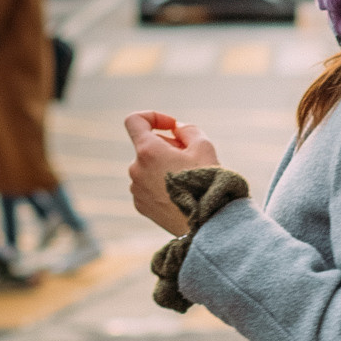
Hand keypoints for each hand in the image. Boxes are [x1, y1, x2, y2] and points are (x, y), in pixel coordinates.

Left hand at [124, 109, 217, 234]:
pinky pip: (148, 186)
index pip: (134, 121)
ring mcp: (136, 189)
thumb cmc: (206, 183)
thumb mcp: (204, 146)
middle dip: (168, 146)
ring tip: (189, 180)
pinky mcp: (140, 206)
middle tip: (192, 158)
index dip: (153, 117)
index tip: (172, 126)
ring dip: (165, 167)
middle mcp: (135, 169)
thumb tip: (175, 129)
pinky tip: (181, 195)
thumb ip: (187, 129)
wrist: (205, 223)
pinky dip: (162, 184)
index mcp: (148, 151)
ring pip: (149, 168)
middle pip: (147, 146)